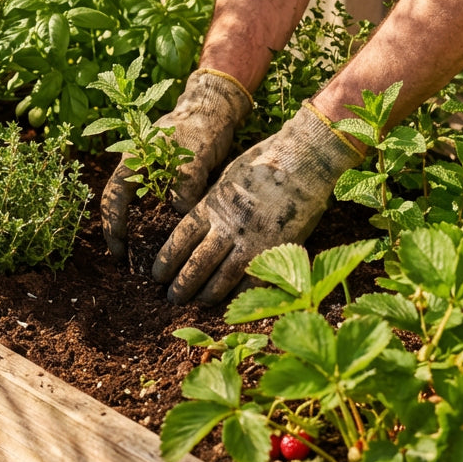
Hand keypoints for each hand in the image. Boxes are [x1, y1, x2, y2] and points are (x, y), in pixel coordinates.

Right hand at [100, 69, 251, 257]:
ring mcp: (152, 175)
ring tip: (145, 256)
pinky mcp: (169, 180)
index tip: (120, 250)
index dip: (113, 226)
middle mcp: (138, 170)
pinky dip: (156, 223)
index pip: (113, 199)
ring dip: (138, 231)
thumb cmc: (200, 126)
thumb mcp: (193, 156)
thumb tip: (179, 215)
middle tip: (128, 261)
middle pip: (120, 207)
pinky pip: (157, 206)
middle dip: (121, 234)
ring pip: (138, 208)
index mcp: (133, 161)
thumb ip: (185, 184)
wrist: (216, 108)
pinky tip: (165, 239)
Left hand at [152, 103, 363, 303]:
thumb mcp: (227, 179)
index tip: (158, 275)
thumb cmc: (264, 162)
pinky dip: (239, 293)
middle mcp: (228, 227)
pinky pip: (252, 279)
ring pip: (222, 278)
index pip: (180, 240)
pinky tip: (230, 302)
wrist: (304, 159)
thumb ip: (212, 204)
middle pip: (196, 265)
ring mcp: (252, 241)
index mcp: (212, 207)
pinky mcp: (275, 249)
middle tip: (173, 298)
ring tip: (198, 302)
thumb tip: (197, 226)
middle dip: (182, 285)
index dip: (167, 261)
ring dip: (206, 294)